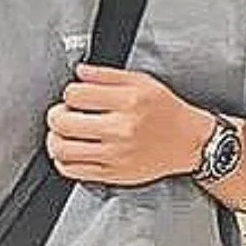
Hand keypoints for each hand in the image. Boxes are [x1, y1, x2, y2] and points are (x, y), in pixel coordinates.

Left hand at [47, 65, 215, 186]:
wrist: (190, 142)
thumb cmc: (168, 112)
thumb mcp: (144, 82)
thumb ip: (108, 75)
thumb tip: (79, 71)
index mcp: (130, 101)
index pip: (75, 95)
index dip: (70, 93)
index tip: (76, 96)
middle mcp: (122, 129)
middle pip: (62, 122)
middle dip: (56, 115)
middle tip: (63, 113)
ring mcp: (116, 154)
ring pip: (61, 148)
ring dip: (55, 138)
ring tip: (63, 133)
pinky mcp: (112, 174)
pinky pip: (71, 170)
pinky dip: (63, 159)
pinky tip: (72, 150)